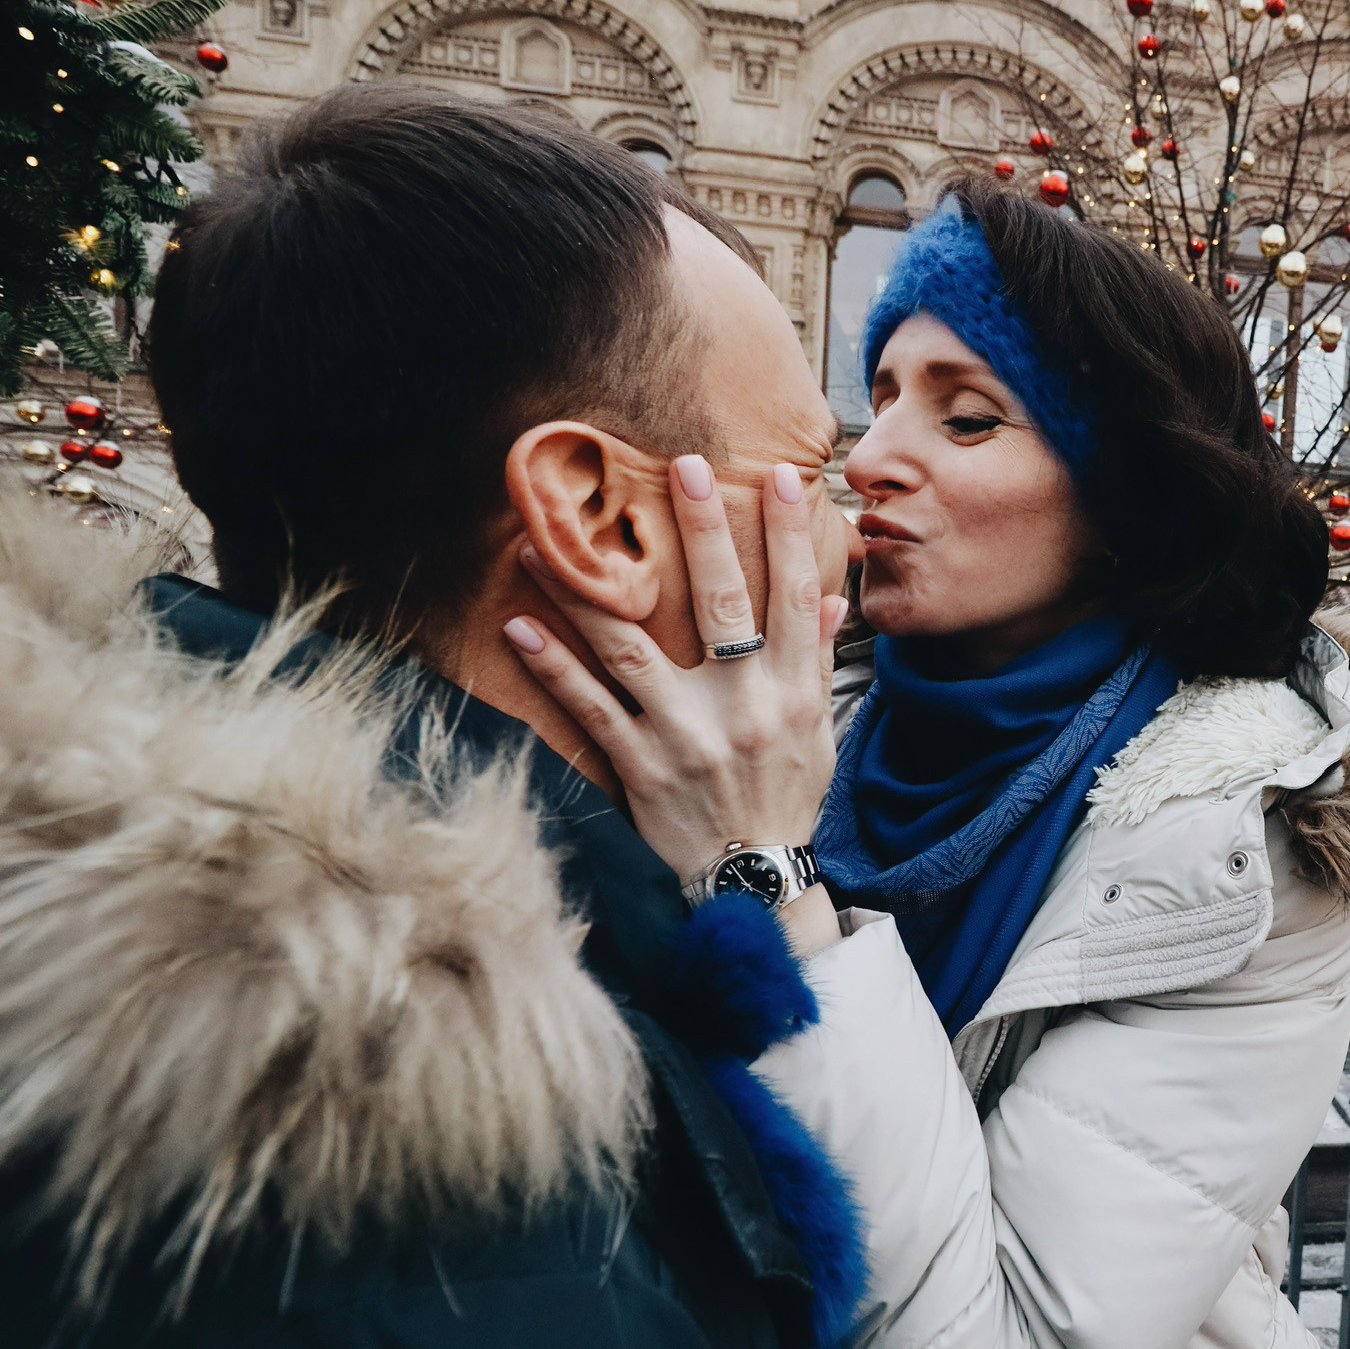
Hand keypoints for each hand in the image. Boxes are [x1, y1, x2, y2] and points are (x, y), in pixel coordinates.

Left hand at [505, 456, 846, 893]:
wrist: (752, 883)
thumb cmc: (786, 797)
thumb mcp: (817, 731)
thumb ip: (816, 661)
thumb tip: (830, 600)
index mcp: (792, 692)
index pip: (795, 596)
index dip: (789, 534)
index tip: (778, 474)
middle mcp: (743, 706)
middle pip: (722, 603)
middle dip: (703, 531)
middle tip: (682, 465)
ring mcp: (688, 735)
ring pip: (631, 648)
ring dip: (584, 592)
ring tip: (546, 541)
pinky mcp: (642, 767)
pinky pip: (590, 708)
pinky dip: (552, 668)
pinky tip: (519, 626)